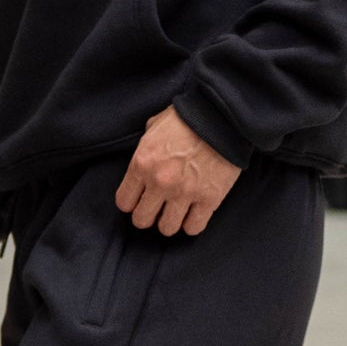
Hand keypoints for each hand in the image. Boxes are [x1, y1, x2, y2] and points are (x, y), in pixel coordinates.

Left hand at [116, 106, 239, 235]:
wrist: (222, 116)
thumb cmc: (188, 117)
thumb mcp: (155, 126)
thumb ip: (146, 146)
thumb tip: (146, 156)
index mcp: (142, 163)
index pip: (124, 202)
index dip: (131, 203)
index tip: (140, 199)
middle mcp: (159, 182)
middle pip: (142, 220)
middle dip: (148, 216)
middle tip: (157, 208)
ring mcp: (184, 193)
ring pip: (167, 228)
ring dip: (170, 221)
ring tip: (177, 211)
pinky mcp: (209, 199)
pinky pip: (193, 228)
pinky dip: (192, 223)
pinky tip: (194, 213)